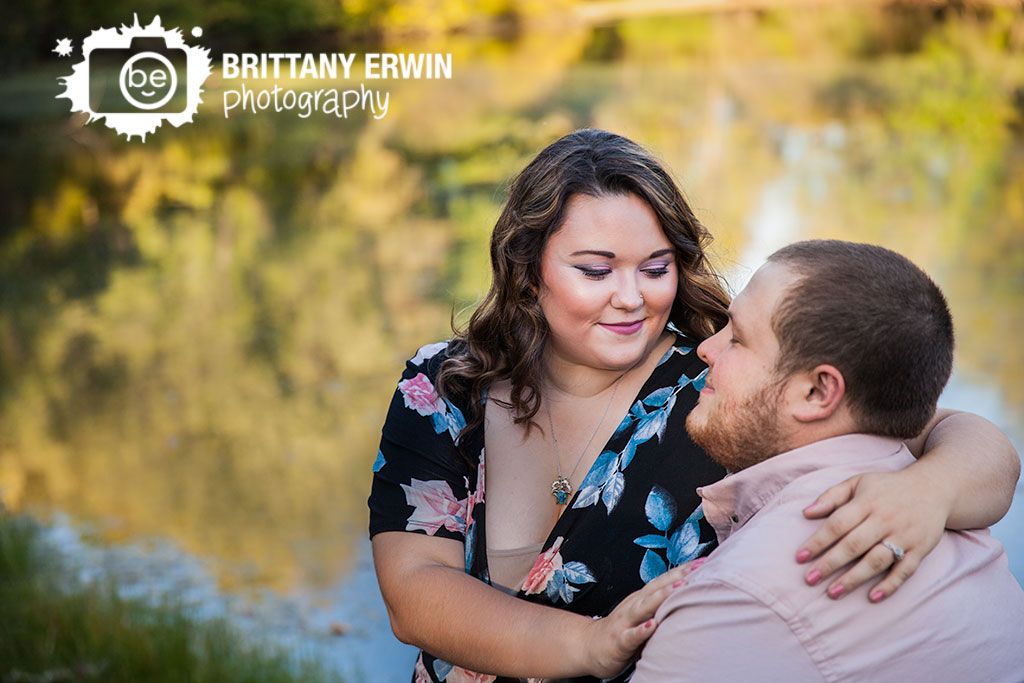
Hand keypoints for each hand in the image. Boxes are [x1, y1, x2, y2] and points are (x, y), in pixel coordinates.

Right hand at [580, 558, 704, 677]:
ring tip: (680, 587)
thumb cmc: (623, 629)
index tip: (705, 560)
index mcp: (641, 598)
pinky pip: (630, 635)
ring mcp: (625, 622)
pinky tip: (652, 626)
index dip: (683, 570)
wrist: (590, 646)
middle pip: (657, 587)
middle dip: (678, 576)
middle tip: (699, 566)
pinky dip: (641, 630)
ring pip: (644, 607)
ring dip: (662, 596)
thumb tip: (689, 596)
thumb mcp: (643, 614)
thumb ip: (661, 605)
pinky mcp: (618, 641)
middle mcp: (634, 605)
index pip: (664, 580)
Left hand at [795, 469, 948, 601]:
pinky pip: (905, 570)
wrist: (934, 488)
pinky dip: (890, 585)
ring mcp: (904, 536)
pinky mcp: (920, 549)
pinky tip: (873, 597)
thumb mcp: (858, 482)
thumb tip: (805, 513)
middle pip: (854, 545)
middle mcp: (885, 519)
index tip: (799, 557)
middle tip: (809, 580)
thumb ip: (831, 497)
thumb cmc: (887, 488)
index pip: (838, 524)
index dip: (818, 541)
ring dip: (855, 578)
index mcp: (867, 502)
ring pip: (877, 560)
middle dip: (830, 564)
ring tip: (833, 592)